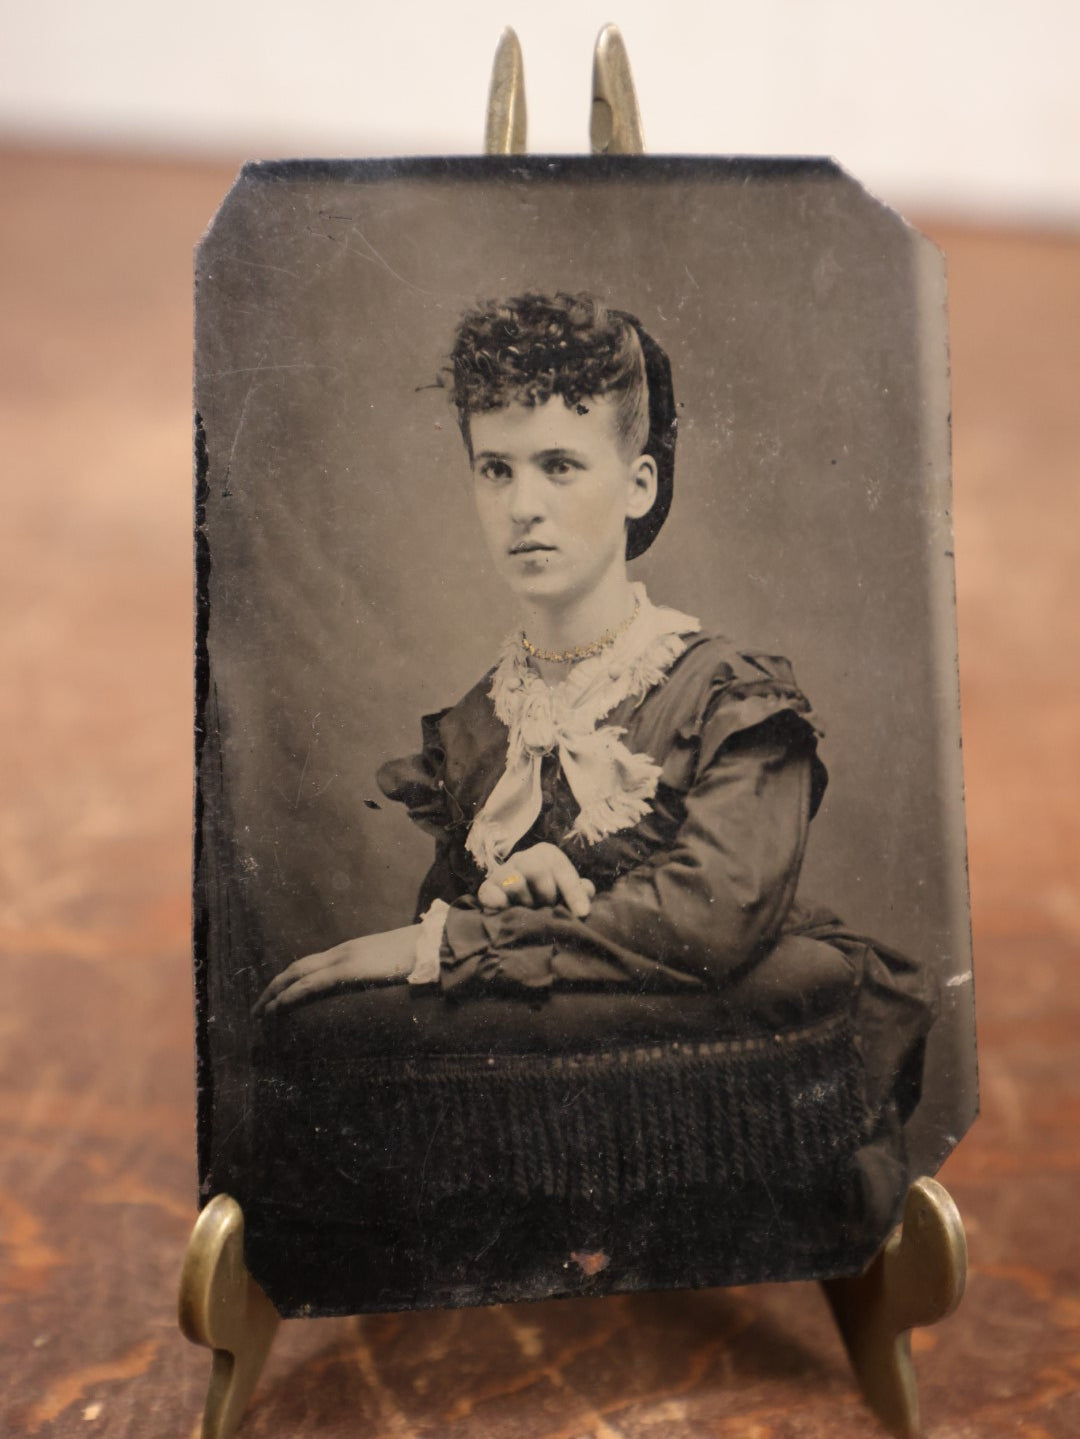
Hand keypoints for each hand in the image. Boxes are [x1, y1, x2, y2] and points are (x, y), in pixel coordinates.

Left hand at [253, 924, 419, 1016]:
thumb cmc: (423, 957)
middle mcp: (342, 951)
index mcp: (353, 951)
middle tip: (258, 1008)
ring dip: (274, 993)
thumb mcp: (397, 966)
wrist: (434, 944)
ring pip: (297, 975)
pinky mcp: (347, 969)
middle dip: (274, 987)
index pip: (313, 964)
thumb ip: (385, 975)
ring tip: (259, 1012)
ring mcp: (343, 958)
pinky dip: (289, 996)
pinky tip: (276, 1008)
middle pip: (298, 968)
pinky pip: (310, 984)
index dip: (292, 979)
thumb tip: (385, 988)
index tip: (278, 995)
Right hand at [478, 843, 594, 918]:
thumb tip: (587, 891)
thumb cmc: (550, 896)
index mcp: (547, 854)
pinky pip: (489, 893)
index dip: (573, 892)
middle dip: (547, 896)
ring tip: (530, 912)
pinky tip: (506, 911)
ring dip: (526, 903)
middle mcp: (523, 858)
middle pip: (536, 870)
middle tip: (548, 909)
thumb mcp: (567, 892)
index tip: (581, 914)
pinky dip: (497, 902)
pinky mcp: (487, 889)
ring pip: (514, 882)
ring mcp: (503, 872)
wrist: (521, 901)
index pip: (561, 868)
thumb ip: (581, 892)